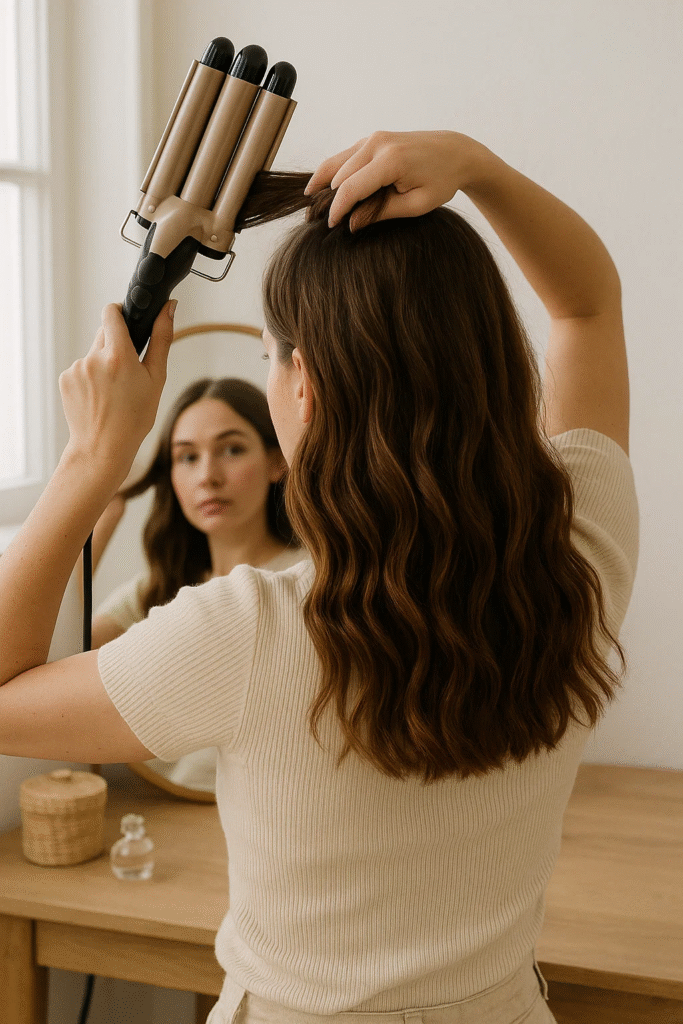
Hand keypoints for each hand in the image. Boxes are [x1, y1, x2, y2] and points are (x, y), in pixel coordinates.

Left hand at [59, 301, 175, 489]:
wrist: (103, 448)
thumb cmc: (135, 418)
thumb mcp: (156, 379)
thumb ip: (162, 339)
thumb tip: (169, 308)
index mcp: (118, 356)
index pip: (111, 312)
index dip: (120, 313)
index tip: (128, 322)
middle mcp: (93, 358)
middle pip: (104, 334)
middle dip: (116, 345)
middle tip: (127, 371)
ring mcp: (76, 369)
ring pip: (93, 354)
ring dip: (103, 364)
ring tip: (113, 392)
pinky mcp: (65, 379)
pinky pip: (81, 369)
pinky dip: (90, 378)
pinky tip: (99, 398)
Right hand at [305, 130, 482, 229]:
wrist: (456, 151)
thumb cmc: (441, 180)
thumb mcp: (416, 205)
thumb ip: (382, 213)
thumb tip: (351, 224)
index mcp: (391, 160)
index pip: (351, 188)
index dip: (337, 210)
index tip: (331, 227)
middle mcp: (378, 144)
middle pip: (338, 175)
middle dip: (327, 199)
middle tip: (315, 222)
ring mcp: (373, 138)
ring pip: (336, 162)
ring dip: (322, 184)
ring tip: (311, 205)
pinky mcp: (371, 139)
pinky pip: (344, 157)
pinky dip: (333, 173)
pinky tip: (323, 189)